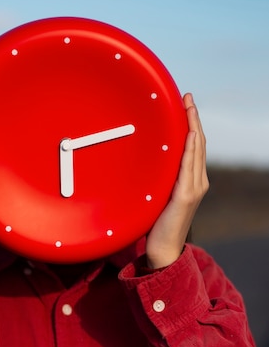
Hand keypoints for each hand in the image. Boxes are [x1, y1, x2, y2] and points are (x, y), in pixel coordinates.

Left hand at [145, 93, 208, 268]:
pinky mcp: (185, 196)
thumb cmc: (159, 224)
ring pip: (196, 150)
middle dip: (193, 118)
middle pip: (198, 143)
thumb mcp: (159, 195)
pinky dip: (190, 148)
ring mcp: (194, 188)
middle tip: (187, 97)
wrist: (163, 248)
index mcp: (192, 181)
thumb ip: (160, 180)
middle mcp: (197, 181)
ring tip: (189, 107)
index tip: (186, 105)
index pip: (195, 146)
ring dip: (193, 126)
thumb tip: (147, 164)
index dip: (192, 124)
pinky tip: (189, 134)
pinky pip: (189, 166)